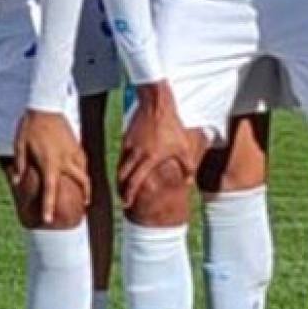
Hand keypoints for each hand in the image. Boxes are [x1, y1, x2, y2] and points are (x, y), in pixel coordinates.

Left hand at [12, 110, 89, 224]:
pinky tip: (80, 171)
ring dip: (87, 183)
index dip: (49, 206)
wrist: (44, 105)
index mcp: (50, 163)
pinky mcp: (76, 143)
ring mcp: (73, 151)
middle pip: (81, 183)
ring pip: (85, 171)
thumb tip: (16, 181)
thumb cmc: (29, 127)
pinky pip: (83, 160)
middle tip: (84, 206)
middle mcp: (65, 160)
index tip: (49, 220)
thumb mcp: (19, 146)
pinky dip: (84, 169)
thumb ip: (20, 166)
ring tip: (86, 192)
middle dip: (85, 195)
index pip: (50, 190)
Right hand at [116, 82, 195, 209]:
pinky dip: (122, 164)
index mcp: (148, 159)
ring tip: (123, 185)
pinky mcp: (126, 137)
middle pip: (122, 177)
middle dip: (120, 189)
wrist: (156, 103)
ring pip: (119, 166)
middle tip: (122, 198)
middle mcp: (135, 154)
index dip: (129, 195)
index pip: (134, 182)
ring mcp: (128, 145)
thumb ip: (187, 167)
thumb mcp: (184, 147)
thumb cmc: (172, 125)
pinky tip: (126, 166)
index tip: (127, 204)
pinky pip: (121, 155)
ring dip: (120, 177)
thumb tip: (188, 183)